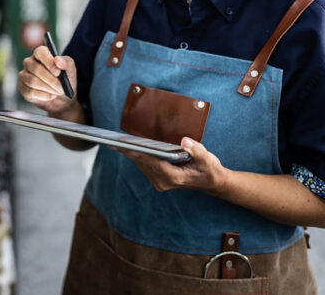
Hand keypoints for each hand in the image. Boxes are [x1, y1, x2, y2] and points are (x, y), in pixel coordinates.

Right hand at [18, 45, 77, 114]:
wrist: (62, 98)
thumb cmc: (65, 81)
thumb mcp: (70, 71)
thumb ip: (67, 63)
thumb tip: (58, 60)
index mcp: (41, 54)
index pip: (40, 52)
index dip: (48, 61)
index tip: (58, 72)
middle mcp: (30, 62)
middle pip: (36, 68)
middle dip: (51, 80)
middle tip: (61, 88)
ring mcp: (24, 75)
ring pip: (32, 81)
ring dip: (48, 88)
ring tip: (57, 92)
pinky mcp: (22, 87)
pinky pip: (30, 91)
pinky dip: (43, 95)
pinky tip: (50, 96)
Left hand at [113, 137, 227, 193]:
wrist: (212, 182)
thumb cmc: (209, 170)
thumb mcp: (208, 159)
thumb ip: (196, 150)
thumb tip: (184, 141)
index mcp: (173, 177)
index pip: (151, 162)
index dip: (137, 152)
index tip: (123, 146)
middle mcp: (164, 182)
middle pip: (142, 163)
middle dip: (129, 151)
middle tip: (112, 140)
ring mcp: (160, 182)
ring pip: (141, 164)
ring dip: (130, 153)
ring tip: (117, 142)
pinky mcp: (159, 178)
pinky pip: (145, 165)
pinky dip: (137, 155)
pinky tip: (129, 147)